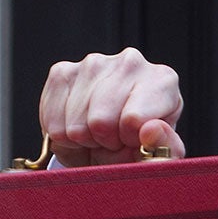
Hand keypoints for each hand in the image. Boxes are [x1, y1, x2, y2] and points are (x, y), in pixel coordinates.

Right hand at [38, 47, 185, 165]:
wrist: (114, 142)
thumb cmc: (143, 146)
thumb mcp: (162, 156)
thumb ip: (164, 148)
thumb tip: (150, 130)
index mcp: (163, 81)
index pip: (133, 120)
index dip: (127, 142)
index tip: (133, 141)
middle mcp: (131, 62)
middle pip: (101, 122)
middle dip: (105, 144)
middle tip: (115, 142)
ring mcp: (94, 63)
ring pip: (76, 125)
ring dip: (85, 141)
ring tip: (99, 138)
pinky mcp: (62, 71)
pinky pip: (52, 121)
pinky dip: (63, 137)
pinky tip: (79, 131)